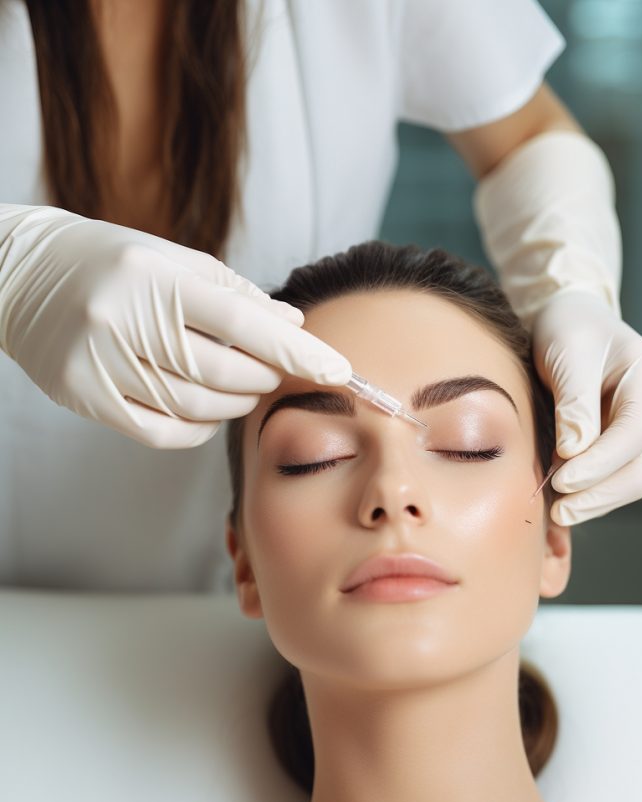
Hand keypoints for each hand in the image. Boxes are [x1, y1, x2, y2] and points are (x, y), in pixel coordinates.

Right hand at [0, 205, 350, 447]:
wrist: (22, 276)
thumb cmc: (111, 262)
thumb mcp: (172, 259)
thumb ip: (235, 294)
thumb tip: (295, 324)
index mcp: (153, 277)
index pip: (242, 323)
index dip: (296, 350)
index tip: (340, 368)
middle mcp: (124, 320)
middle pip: (225, 372)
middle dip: (265, 377)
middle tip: (278, 370)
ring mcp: (101, 363)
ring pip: (198, 406)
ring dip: (235, 402)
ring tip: (242, 383)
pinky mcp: (86, 397)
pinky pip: (165, 432)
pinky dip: (200, 426)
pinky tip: (207, 407)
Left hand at [530, 291, 641, 525]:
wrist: (567, 318)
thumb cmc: (567, 327)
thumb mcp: (567, 352)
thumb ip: (574, 401)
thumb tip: (573, 453)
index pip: (635, 433)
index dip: (601, 464)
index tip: (563, 481)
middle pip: (640, 468)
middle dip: (600, 495)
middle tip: (559, 511)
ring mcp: (636, 427)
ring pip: (627, 479)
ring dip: (593, 501)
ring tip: (556, 511)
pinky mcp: (616, 441)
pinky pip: (609, 477)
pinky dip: (586, 494)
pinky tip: (560, 501)